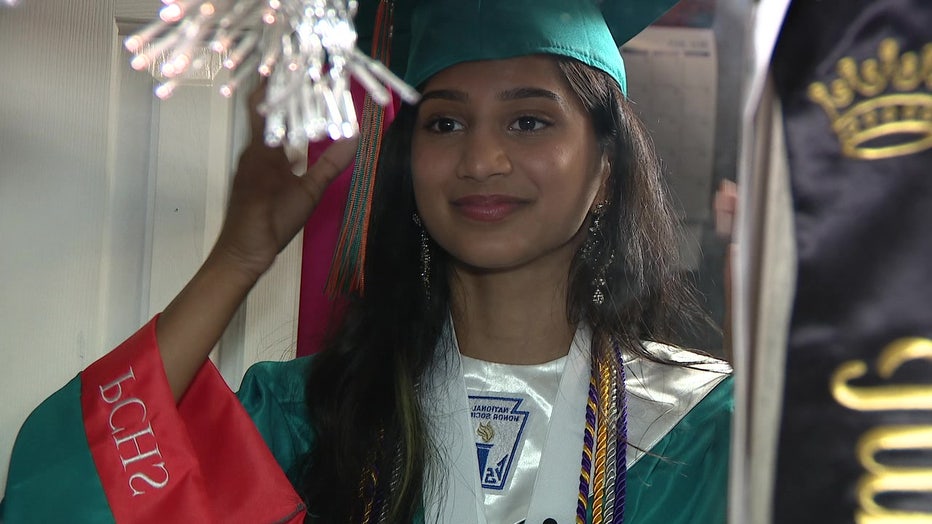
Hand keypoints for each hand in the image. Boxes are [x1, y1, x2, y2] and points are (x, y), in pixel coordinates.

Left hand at [212, 85, 358, 280]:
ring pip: (267, 129)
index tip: (300, 68)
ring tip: (308, 103)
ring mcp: (250, 162)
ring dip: (285, 116)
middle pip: (266, 111)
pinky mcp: (252, 175)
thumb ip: (331, 164)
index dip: (281, 83)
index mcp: (263, 148)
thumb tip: (355, 137)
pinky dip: (283, 137)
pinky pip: (267, 146)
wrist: (243, 251)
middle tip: (308, 80)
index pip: (268, 103)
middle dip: (285, 94)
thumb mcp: (308, 192)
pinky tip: (299, 141)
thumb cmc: (273, 220)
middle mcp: (252, 149)